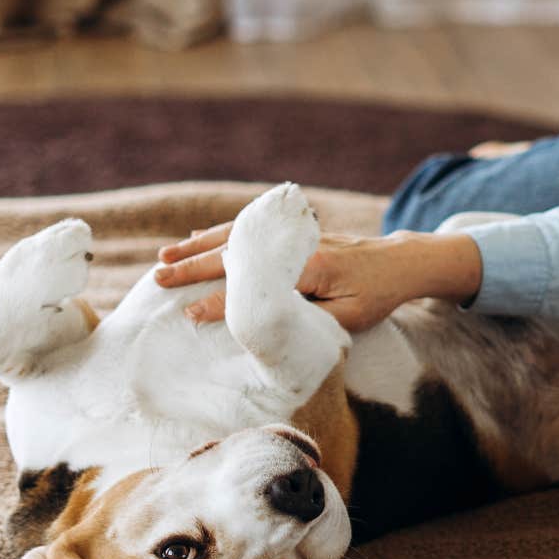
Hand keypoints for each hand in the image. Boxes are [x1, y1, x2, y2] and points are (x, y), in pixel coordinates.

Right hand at [153, 224, 481, 332]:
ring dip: (199, 246)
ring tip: (166, 257)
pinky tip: (198, 239)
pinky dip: (221, 234)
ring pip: (236, 236)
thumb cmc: (377, 295)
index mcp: (308, 269)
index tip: (189, 314)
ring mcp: (293, 235)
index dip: (219, 302)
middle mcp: (295, 246)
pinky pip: (249, 231)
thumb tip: (265, 327)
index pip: (253, 288)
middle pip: (235, 255)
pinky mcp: (294, 234)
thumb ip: (309, 319)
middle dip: (194, 267)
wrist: (401, 262)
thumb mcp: (348, 318)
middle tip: (158, 279)